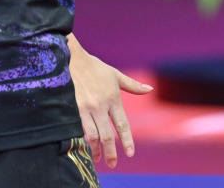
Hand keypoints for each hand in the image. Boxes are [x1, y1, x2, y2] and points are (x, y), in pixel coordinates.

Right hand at [70, 44, 152, 167]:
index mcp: (113, 98)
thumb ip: (133, 85)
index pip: (122, 124)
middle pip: (107, 135)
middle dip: (111, 152)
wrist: (72, 59)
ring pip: (92, 135)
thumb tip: (150, 89)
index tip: (130, 153)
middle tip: (113, 164)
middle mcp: (100, 105)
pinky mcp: (73, 109)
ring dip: (96, 149)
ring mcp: (85, 108)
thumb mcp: (116, 75)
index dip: (126, 140)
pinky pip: (78, 129)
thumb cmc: (95, 67)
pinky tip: (84, 147)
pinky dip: (83, 140)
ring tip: (98, 159)